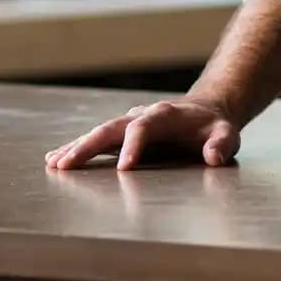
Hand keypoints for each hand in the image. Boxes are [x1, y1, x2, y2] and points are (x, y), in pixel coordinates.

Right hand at [44, 97, 242, 169]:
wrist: (206, 111)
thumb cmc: (214, 127)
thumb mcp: (226, 134)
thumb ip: (222, 145)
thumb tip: (213, 157)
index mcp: (165, 114)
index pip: (144, 127)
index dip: (133, 146)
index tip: (123, 169)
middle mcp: (141, 115)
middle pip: (111, 128)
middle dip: (88, 145)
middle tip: (66, 165)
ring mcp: (129, 123)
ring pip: (98, 133)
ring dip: (76, 148)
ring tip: (54, 164)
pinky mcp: (121, 134)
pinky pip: (96, 140)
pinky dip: (76, 148)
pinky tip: (55, 159)